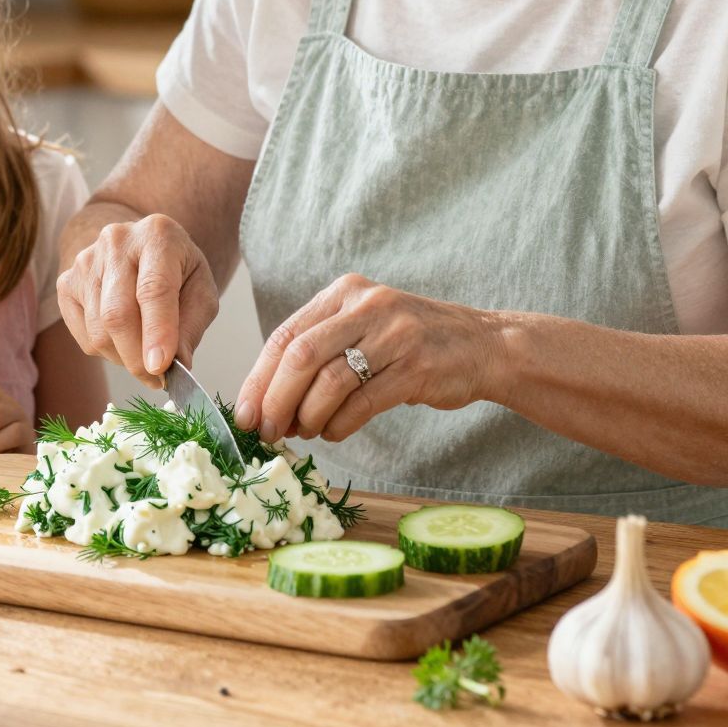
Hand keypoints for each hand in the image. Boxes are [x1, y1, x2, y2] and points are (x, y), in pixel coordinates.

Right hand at [57, 214, 220, 385]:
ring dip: (124, 357)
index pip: (153, 290)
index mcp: (158, 235)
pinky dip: (106, 352)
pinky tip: (123, 340)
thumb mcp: (201, 291)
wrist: (141, 248)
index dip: (157, 332)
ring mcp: (86, 261)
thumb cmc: (177, 272)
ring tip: (144, 353)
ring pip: (99, 331)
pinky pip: (83, 336)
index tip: (161, 368)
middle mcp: (116, 241)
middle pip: (118, 314)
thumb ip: (192, 326)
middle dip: (137, 358)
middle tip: (156, 379)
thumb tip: (178, 365)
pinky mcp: (67, 283)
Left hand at [236, 274, 498, 441]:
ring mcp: (394, 334)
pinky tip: (334, 433)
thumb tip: (267, 401)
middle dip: (276, 400)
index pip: (286, 334)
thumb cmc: (412, 344)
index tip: (244, 413)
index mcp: (345, 293)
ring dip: (307, 417)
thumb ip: (320, 351)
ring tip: (303, 433)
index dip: (259, 378)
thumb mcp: (364, 327)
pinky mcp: (417, 366)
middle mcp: (368, 305)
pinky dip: (340, 424)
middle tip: (267, 432)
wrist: (483, 345)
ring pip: (330, 381)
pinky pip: (364, 402)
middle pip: (301, 356)